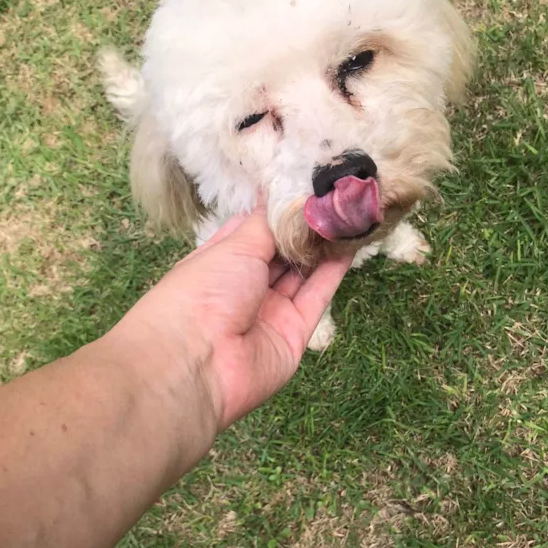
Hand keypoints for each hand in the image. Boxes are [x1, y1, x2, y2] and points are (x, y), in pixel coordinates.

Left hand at [108, 207, 351, 431]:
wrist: (197, 363)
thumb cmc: (203, 293)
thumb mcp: (233, 246)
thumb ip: (264, 224)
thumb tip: (282, 199)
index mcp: (220, 262)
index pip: (253, 230)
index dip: (277, 209)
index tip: (305, 183)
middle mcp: (244, 287)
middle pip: (281, 252)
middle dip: (304, 228)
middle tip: (336, 195)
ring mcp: (270, 312)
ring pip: (302, 274)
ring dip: (323, 246)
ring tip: (349, 212)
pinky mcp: (294, 334)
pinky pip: (316, 297)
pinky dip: (333, 272)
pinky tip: (350, 243)